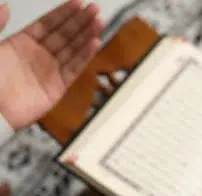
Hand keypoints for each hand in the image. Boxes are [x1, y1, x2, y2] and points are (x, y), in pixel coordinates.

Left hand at [0, 0, 103, 130]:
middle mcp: (37, 56)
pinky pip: (74, 68)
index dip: (63, 13)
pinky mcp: (57, 87)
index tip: (78, 2)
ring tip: (99, 22)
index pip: (48, 24)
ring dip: (87, 35)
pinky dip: (86, 56)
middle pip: (64, 35)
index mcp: (20, 44)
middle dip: (80, 21)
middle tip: (94, 9)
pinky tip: (95, 43)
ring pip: (73, 49)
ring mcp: (48, 71)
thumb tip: (5, 6)